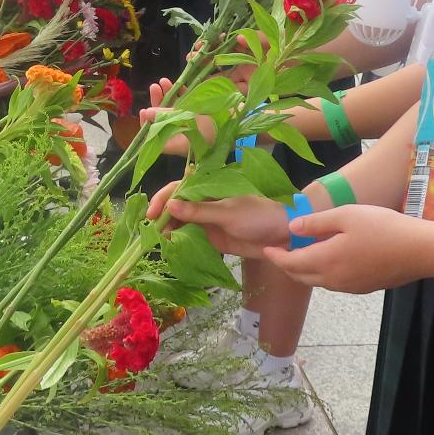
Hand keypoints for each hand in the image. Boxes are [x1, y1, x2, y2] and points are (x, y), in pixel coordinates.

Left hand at [138, 77, 211, 156]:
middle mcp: (181, 135)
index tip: (144, 110)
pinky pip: (186, 105)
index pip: (154, 137)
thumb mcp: (188, 121)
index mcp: (176, 144)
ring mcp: (190, 124)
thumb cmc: (213, 130)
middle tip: (154, 87)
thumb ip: (167, 116)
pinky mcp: (200, 115)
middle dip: (157, 104)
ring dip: (167, 96)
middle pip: (163, 120)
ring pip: (174, 110)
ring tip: (163, 82)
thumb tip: (147, 112)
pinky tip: (176, 84)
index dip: (147, 125)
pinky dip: (180, 95)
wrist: (240, 127)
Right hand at [148, 180, 289, 257]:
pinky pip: (191, 237)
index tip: (152, 214)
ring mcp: (208, 220)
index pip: (179, 188)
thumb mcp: (227, 212)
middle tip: (150, 232)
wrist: (282, 234)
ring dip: (168, 230)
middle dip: (162, 216)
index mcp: (209, 187)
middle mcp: (205, 202)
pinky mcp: (212, 237)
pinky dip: (179, 241)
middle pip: (176, 206)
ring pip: (181, 222)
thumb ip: (198, 211)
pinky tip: (170, 247)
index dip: (163, 199)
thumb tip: (170, 206)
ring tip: (158, 241)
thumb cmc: (258, 215)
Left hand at [261, 204, 428, 292]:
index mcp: (326, 261)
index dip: (276, 256)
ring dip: (304, 270)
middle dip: (287, 265)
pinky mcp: (363, 288)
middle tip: (280, 252)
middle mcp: (333, 279)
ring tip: (301, 253)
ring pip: (317, 282)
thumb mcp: (347, 216)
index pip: (291, 263)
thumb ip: (316, 224)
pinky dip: (322, 274)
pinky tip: (328, 260)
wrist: (419, 251)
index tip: (266, 249)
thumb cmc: (382, 228)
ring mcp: (349, 287)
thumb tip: (292, 229)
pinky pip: (333, 283)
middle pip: (301, 276)